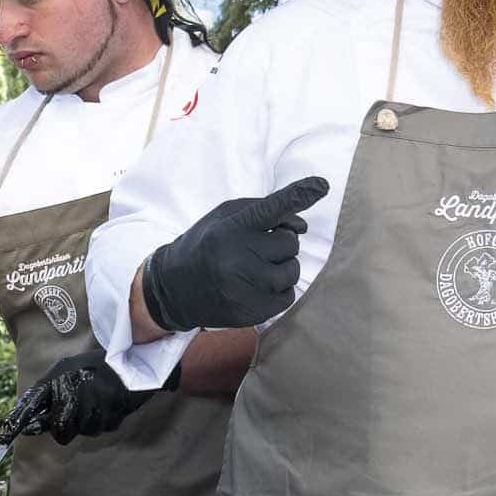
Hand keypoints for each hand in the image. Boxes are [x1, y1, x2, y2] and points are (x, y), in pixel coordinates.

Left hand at [1, 350, 176, 445]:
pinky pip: (102, 428)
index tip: (4, 437)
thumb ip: (46, 391)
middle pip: (61, 431)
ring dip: (87, 422)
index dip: (18, 423)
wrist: (137, 361)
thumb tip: (26, 416)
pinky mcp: (112, 417)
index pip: (33, 406)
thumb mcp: (67, 369)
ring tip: (95, 403)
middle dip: (65, 427)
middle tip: (75, 412)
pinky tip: (108, 405)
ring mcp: (94, 409)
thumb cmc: (99, 365)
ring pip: (83, 432)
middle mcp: (75, 397)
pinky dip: (104, 420)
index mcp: (61, 382)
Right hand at [141, 177, 328, 331]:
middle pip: (290, 242)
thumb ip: (263, 211)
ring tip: (258, 267)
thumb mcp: (224, 217)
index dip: (299, 195)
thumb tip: (302, 224)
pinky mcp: (249, 310)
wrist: (172, 288)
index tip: (322, 185)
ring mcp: (244, 285)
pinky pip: (288, 297)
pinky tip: (258, 286)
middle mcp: (238, 255)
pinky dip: (280, 291)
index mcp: (232, 227)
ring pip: (292, 271)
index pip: (272, 208)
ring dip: (284, 267)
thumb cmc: (207, 245)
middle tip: (258, 248)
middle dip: (282, 243)